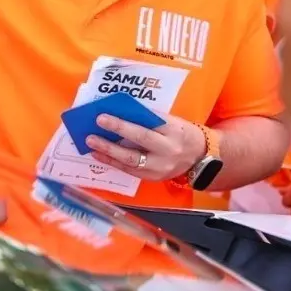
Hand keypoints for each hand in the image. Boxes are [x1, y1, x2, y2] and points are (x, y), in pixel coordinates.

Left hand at [85, 113, 206, 181]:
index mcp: (173, 131)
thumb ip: (149, 118)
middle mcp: (168, 150)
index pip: (147, 125)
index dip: (123, 123)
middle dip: (115, 134)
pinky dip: (112, 162)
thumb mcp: (171, 122)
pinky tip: (98, 154)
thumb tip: (120, 112)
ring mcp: (160, 167)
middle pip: (140, 141)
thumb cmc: (181, 134)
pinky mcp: (153, 178)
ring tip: (91, 143)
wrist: (200, 159)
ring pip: (131, 160)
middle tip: (94, 127)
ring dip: (108, 151)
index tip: (102, 116)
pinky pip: (130, 171)